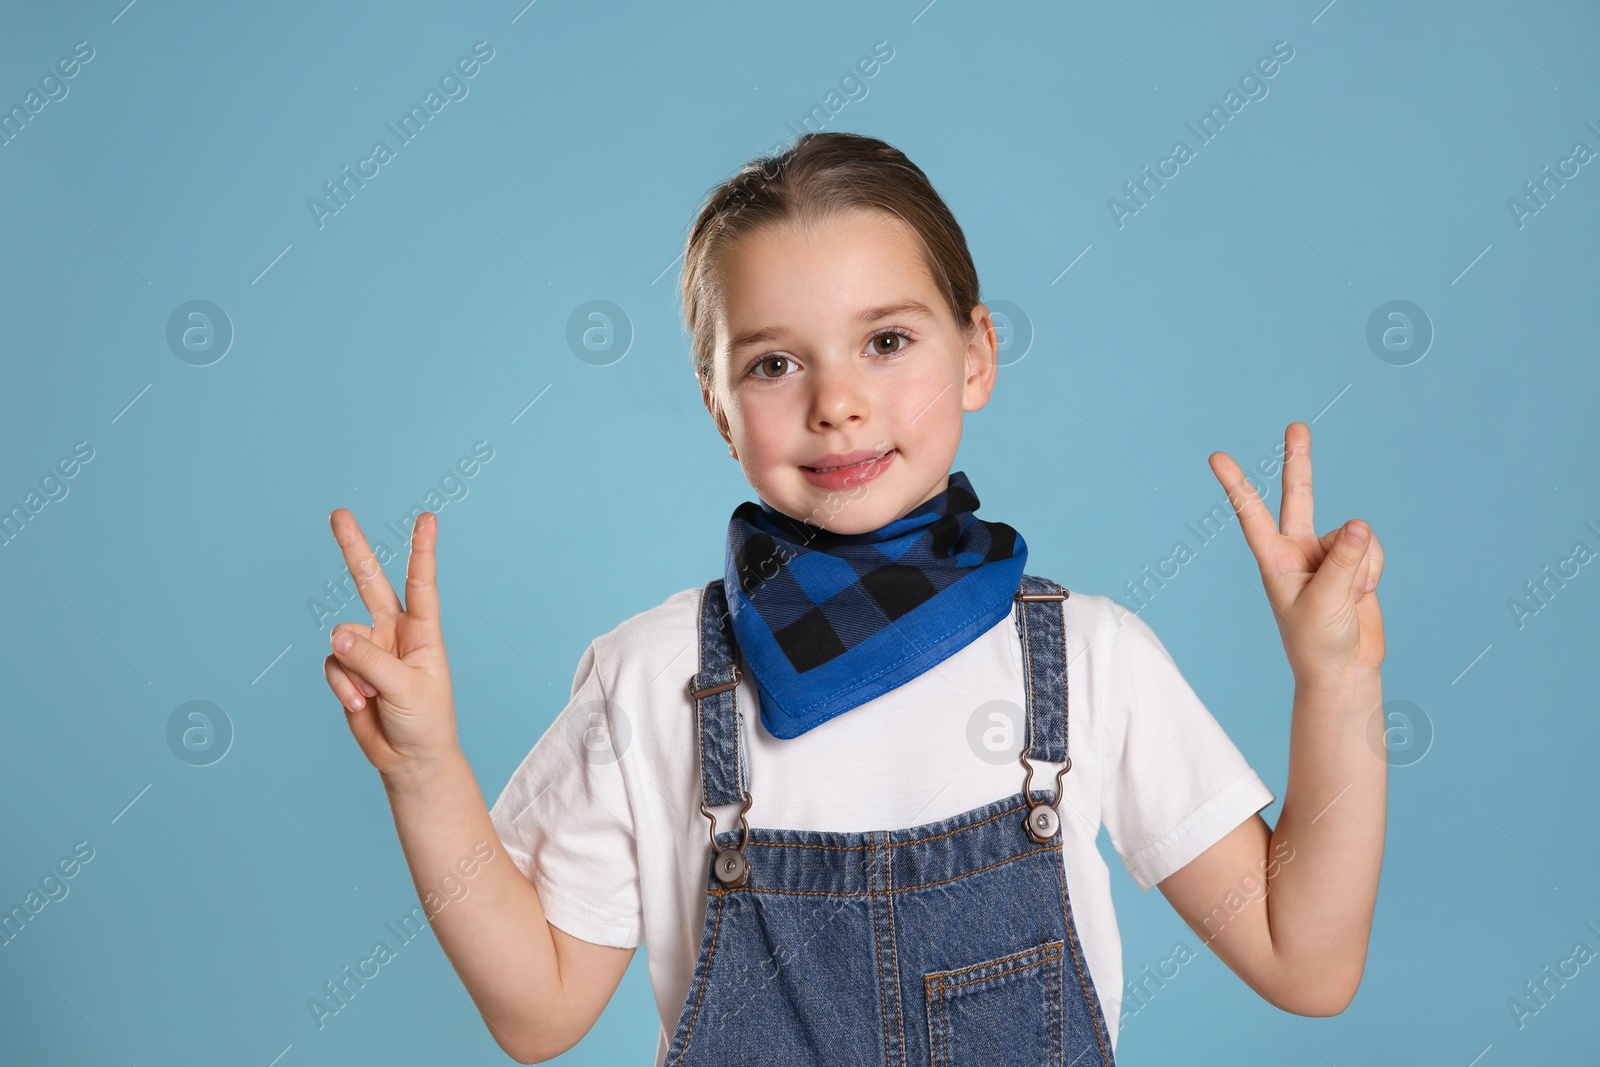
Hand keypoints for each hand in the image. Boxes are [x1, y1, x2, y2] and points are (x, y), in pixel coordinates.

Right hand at [323, 509, 458, 776]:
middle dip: (353, 548)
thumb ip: (372, 660)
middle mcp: (394, 633)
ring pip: (343, 639)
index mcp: (422, 631)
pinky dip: (343, 686)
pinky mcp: (348, 671)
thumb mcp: (407, 688)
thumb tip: (337, 635)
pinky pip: (333, 665)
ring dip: (355, 671)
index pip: (422, 584)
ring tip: (373, 696)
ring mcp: (369, 650)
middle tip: (339, 513)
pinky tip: (359, 704)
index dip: (422, 551)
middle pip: (370, 583)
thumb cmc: (425, 720)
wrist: (409, 758)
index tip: (427, 519)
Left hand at [1208, 422, 1384, 685]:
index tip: (1216, 457)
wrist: (1344, 669)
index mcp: (1274, 559)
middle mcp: (1298, 550)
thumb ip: (1344, 561)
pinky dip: (1374, 569)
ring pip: (1354, 533)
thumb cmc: (1318, 642)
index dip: (1236, 485)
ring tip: (1349, 596)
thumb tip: (1358, 523)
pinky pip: (1371, 546)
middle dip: (1299, 461)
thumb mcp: (1326, 602)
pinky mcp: (1353, 561)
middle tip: (1296, 426)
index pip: (1251, 515)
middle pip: (1298, 496)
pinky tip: (1363, 593)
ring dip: (1361, 564)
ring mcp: (1327, 553)